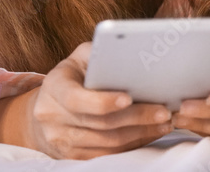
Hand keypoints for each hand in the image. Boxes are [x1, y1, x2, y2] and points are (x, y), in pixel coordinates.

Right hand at [26, 42, 173, 158]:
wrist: (45, 108)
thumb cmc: (72, 76)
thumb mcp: (79, 58)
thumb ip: (98, 54)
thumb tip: (129, 52)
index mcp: (54, 87)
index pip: (76, 99)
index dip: (103, 101)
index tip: (129, 98)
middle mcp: (52, 116)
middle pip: (100, 123)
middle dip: (136, 117)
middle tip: (163, 111)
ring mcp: (60, 140)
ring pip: (107, 143)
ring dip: (140, 134)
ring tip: (163, 123)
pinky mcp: (71, 156)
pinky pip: (106, 155)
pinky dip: (131, 145)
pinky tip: (148, 134)